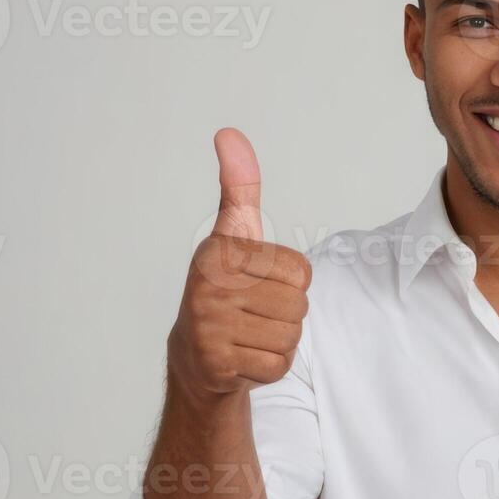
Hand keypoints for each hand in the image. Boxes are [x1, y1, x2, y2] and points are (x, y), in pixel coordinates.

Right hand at [167, 128, 311, 403]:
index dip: (290, 280)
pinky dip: (269, 365)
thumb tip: (228, 133)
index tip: (257, 279)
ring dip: (277, 339)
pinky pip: (278, 364)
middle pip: (298, 305)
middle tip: (253, 312)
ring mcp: (210, 326)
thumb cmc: (224, 286)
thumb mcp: (234, 232)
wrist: (197, 355)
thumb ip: (240, 185)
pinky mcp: (217, 362)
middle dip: (285, 313)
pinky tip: (243, 355)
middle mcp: (208, 285)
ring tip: (248, 332)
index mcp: (220, 251)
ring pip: (290, 336)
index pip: (301, 272)